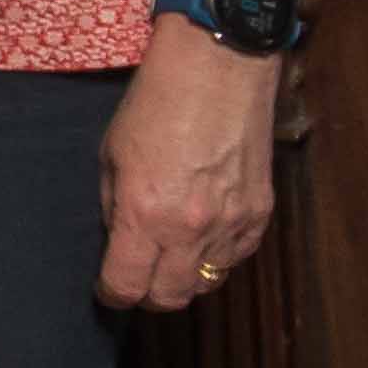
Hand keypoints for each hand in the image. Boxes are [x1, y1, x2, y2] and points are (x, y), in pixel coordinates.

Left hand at [97, 31, 279, 311]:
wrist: (218, 70)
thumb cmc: (155, 102)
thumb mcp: (112, 152)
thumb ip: (114, 204)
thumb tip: (118, 239)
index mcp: (145, 213)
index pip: (128, 284)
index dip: (113, 293)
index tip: (108, 289)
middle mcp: (191, 230)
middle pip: (171, 297)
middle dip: (148, 295)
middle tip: (137, 279)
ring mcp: (231, 226)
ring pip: (207, 283)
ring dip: (185, 279)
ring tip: (170, 258)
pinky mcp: (260, 217)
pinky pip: (236, 258)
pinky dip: (216, 257)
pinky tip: (202, 236)